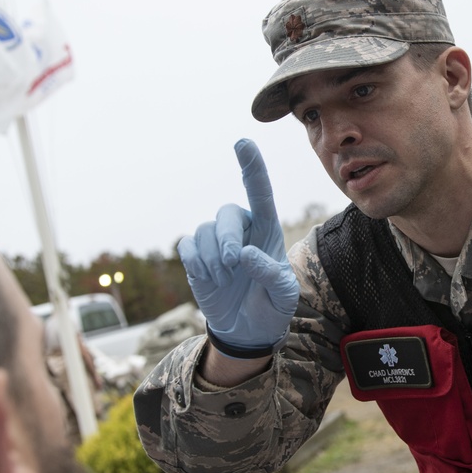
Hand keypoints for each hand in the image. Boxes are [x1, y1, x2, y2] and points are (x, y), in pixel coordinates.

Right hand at [178, 139, 299, 354]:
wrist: (247, 329)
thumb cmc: (272, 306)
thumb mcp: (284, 295)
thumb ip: (272, 274)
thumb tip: (245, 253)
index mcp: (267, 231)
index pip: (260, 193)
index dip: (252, 167)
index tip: (243, 143)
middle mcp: (241, 229)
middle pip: (227, 213)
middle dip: (227, 237)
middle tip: (233, 264)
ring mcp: (216, 241)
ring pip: (206, 231)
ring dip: (213, 258)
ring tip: (224, 279)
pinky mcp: (197, 255)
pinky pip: (187, 245)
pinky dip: (196, 262)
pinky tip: (208, 277)